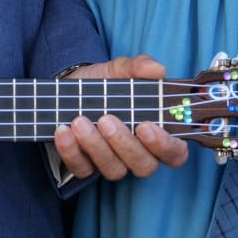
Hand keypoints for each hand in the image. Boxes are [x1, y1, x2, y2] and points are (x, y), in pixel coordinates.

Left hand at [53, 55, 189, 179]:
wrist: (69, 85)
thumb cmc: (103, 83)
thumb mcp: (119, 69)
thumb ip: (139, 67)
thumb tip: (158, 69)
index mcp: (155, 133)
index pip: (175, 152)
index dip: (165, 146)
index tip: (146, 127)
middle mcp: (137, 153)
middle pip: (144, 165)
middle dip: (125, 144)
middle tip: (106, 119)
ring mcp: (111, 162)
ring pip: (113, 170)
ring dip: (96, 146)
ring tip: (80, 121)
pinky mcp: (85, 166)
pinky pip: (82, 169)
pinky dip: (71, 151)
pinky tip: (63, 131)